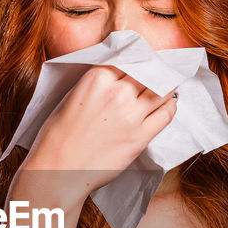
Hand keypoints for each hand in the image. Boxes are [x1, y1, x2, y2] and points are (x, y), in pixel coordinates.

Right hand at [21, 64, 177, 202]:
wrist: (57, 170)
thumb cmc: (57, 136)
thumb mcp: (71, 96)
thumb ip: (96, 83)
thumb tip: (116, 76)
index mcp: (97, 78)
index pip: (129, 57)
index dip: (138, 58)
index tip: (144, 59)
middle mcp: (117, 92)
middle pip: (148, 71)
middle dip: (154, 69)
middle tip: (159, 70)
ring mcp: (131, 115)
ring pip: (162, 90)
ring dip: (167, 85)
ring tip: (169, 84)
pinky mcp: (140, 137)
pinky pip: (165, 114)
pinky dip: (170, 106)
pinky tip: (169, 103)